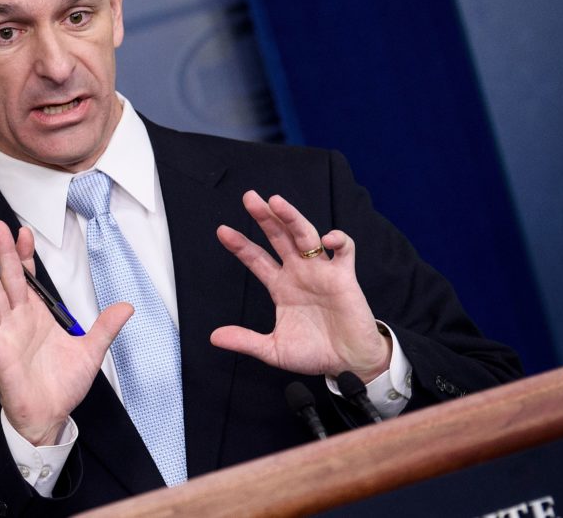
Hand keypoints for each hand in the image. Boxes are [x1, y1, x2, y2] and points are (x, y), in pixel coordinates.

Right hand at [0, 220, 132, 445]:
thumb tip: (127, 307)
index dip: (25, 254)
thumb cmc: (62, 386)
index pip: (29, 278)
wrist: (50, 417)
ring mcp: (7, 335)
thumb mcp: (91, 352)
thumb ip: (106, 328)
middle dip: (4, 251)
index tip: (22, 231)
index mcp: (38, 316)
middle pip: (9, 278)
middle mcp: (19, 320)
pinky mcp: (0, 355)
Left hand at [211, 191, 390, 382]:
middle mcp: (299, 273)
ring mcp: (321, 272)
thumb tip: (214, 337)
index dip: (240, 245)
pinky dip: (338, 240)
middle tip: (249, 197)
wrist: (349, 364)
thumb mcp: (273, 350)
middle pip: (279, 238)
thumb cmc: (314, 354)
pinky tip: (327, 238)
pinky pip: (343, 250)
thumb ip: (246, 341)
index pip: (256, 259)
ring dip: (292, 218)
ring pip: (306, 236)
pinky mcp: (344, 277)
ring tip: (275, 201)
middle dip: (264, 218)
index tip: (222, 231)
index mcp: (281, 286)